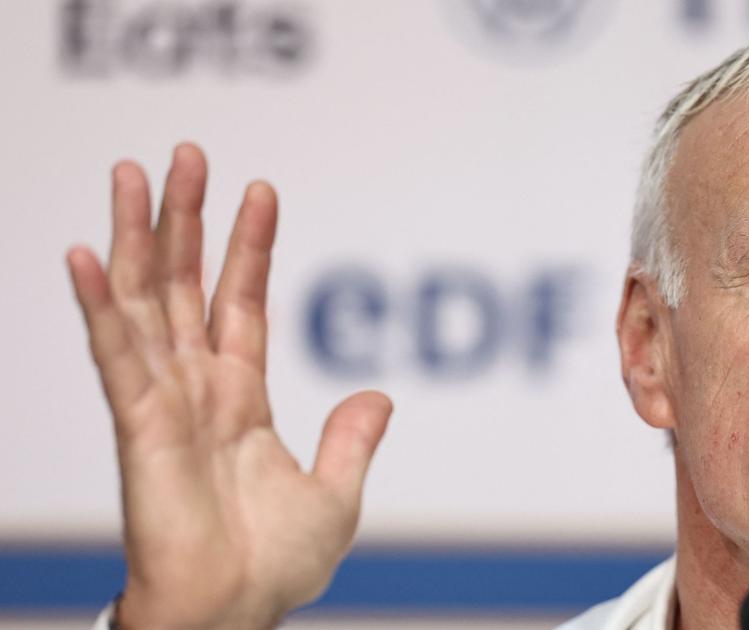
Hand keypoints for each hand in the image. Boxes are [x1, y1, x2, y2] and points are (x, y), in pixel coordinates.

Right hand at [66, 144, 391, 628]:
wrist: (236, 613)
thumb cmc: (273, 566)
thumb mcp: (336, 494)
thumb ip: (352, 439)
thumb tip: (379, 395)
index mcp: (240, 398)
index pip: (242, 302)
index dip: (250, 247)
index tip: (260, 190)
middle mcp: (197, 388)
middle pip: (184, 285)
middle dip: (184, 219)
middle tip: (184, 154)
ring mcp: (165, 401)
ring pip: (145, 301)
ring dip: (137, 237)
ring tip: (134, 172)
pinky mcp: (141, 426)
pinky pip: (116, 356)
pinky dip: (99, 306)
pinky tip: (85, 256)